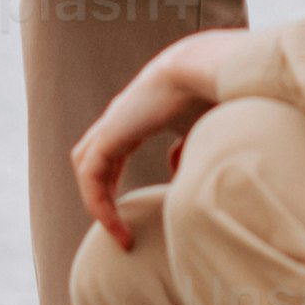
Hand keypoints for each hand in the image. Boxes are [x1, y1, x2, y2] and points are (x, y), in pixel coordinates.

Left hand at [68, 32, 241, 247]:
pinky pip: (91, 176)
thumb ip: (186, 152)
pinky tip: (120, 228)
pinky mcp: (109, 133)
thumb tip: (176, 175)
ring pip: (88, 168)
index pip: (115, 150)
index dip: (118, 182)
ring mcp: (113, 123)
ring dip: (99, 203)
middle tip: (121, 228)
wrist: (207, 69)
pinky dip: (99, 204)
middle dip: (104, 194)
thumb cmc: (216, 94)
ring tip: (120, 235)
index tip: (136, 213)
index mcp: (142, 113)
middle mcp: (122, 117)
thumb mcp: (201, 131)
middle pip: (95, 159)